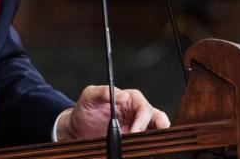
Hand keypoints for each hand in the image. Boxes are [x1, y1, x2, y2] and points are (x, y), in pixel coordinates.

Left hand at [55, 85, 170, 140]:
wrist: (79, 128)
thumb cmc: (85, 108)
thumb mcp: (90, 96)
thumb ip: (104, 92)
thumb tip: (123, 95)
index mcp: (131, 98)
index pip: (144, 108)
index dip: (142, 120)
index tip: (134, 131)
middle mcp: (137, 111)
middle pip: (157, 117)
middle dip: (160, 126)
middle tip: (152, 138)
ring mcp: (137, 125)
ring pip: (157, 129)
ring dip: (157, 135)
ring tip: (151, 144)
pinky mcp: (134, 138)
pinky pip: (147, 140)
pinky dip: (150, 143)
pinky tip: (145, 148)